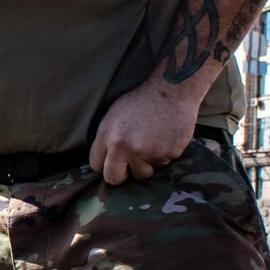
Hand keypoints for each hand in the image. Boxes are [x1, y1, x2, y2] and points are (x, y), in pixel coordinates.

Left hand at [88, 81, 203, 185]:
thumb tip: (102, 161)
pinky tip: (166, 136)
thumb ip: (107, 139)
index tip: (113, 161)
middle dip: (121, 174)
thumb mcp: (114, 115)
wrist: (172, 90)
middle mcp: (124, 146)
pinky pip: (163, 163)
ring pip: (142, 173)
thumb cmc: (142, 101)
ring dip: (146, 163)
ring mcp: (146, 152)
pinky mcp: (166, 154)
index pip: (96, 165)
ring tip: (152, 142)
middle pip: (114, 179)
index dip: (105, 164)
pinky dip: (164, 153)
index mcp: (107, 135)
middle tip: (129, 165)